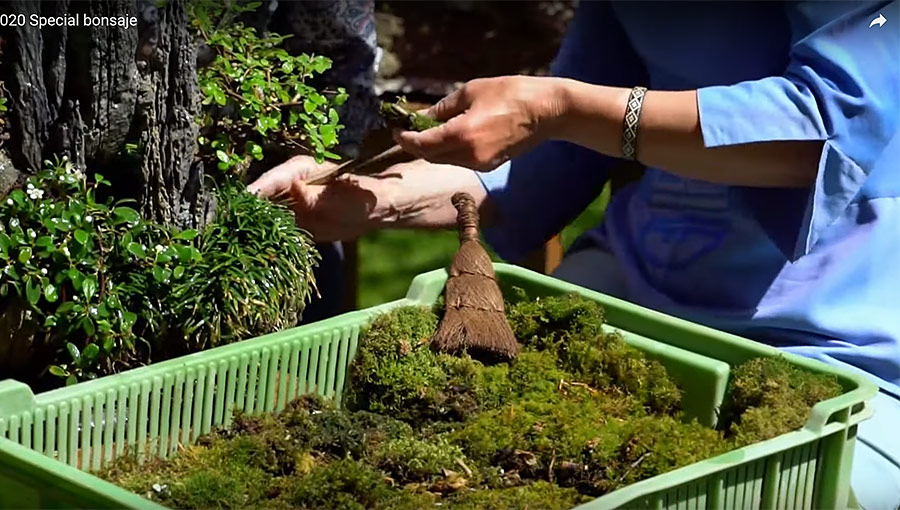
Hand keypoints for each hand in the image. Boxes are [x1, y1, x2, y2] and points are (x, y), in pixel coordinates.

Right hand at [248, 155, 376, 241]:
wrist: (374, 210)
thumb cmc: (362, 196)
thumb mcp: (341, 196)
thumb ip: (315, 194)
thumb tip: (294, 187)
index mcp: (300, 170)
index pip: (273, 179)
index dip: (256, 191)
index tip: (240, 201)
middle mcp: (289, 185)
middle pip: (261, 196)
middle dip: (246, 210)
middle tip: (229, 226)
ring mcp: (289, 203)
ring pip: (264, 214)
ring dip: (253, 226)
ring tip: (236, 240)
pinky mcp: (292, 221)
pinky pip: (275, 229)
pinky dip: (267, 239)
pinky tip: (256, 250)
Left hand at [394, 76, 566, 170]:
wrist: (546, 112)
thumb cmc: (511, 93)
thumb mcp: (471, 91)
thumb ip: (443, 107)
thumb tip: (422, 116)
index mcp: (462, 134)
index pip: (422, 144)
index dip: (405, 138)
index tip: (397, 128)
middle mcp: (468, 155)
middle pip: (430, 156)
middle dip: (416, 144)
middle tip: (408, 128)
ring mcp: (479, 163)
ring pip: (444, 160)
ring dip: (432, 148)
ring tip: (428, 129)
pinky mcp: (489, 165)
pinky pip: (460, 160)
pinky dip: (449, 150)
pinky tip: (449, 136)